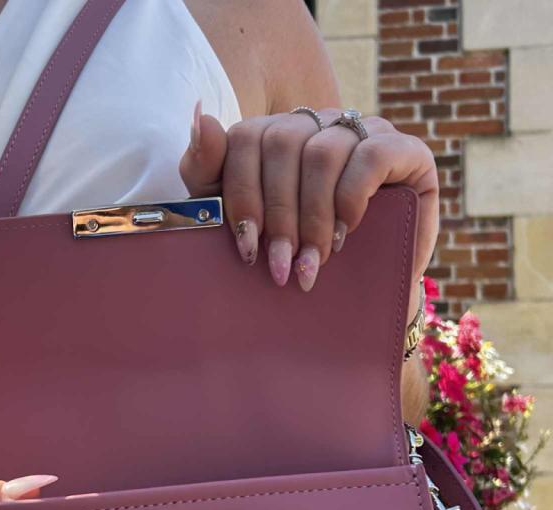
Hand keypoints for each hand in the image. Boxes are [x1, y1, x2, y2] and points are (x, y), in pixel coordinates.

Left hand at [179, 102, 438, 324]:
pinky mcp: (407, 152)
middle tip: (279, 267)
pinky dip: (351, 198)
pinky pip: (370, 155)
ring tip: (312, 262)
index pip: (246, 138)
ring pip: (322, 153)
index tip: (247, 248)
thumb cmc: (296, 256)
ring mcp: (364, 132)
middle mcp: (319, 124)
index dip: (242, 194)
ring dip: (312, 217)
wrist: (361, 296)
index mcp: (276, 135)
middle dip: (276, 215)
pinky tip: (345, 233)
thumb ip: (207, 171)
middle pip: (281, 143)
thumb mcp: (241, 221)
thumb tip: (200, 116)